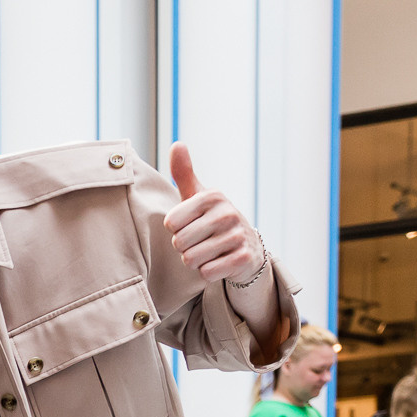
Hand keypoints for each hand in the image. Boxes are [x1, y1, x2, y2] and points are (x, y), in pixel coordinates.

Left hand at [162, 144, 265, 285]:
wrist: (246, 247)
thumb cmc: (212, 220)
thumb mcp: (198, 196)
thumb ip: (184, 173)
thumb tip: (177, 143)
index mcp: (212, 196)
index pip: (170, 223)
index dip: (176, 230)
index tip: (190, 225)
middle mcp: (227, 213)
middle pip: (179, 243)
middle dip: (184, 248)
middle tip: (200, 242)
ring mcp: (237, 235)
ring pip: (191, 260)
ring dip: (196, 261)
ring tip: (209, 252)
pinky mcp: (243, 258)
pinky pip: (207, 273)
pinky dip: (208, 273)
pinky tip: (220, 262)